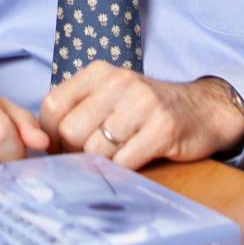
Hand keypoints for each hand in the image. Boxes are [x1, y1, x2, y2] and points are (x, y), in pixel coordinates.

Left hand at [39, 64, 243, 170]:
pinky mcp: (163, 129)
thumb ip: (78, 109)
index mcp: (99, 72)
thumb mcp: (110, 95)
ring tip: (113, 161)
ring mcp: (143, 104)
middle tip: (88, 160)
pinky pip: (125, 162)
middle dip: (75, 154)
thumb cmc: (147, 108)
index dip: (50, 136)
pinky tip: (131, 165)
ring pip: (96, 150)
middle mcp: (119, 82)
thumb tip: (40, 141)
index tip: (61, 149)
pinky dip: (122, 172)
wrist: (202, 110)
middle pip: (71, 131)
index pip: (52, 106)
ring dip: (100, 165)